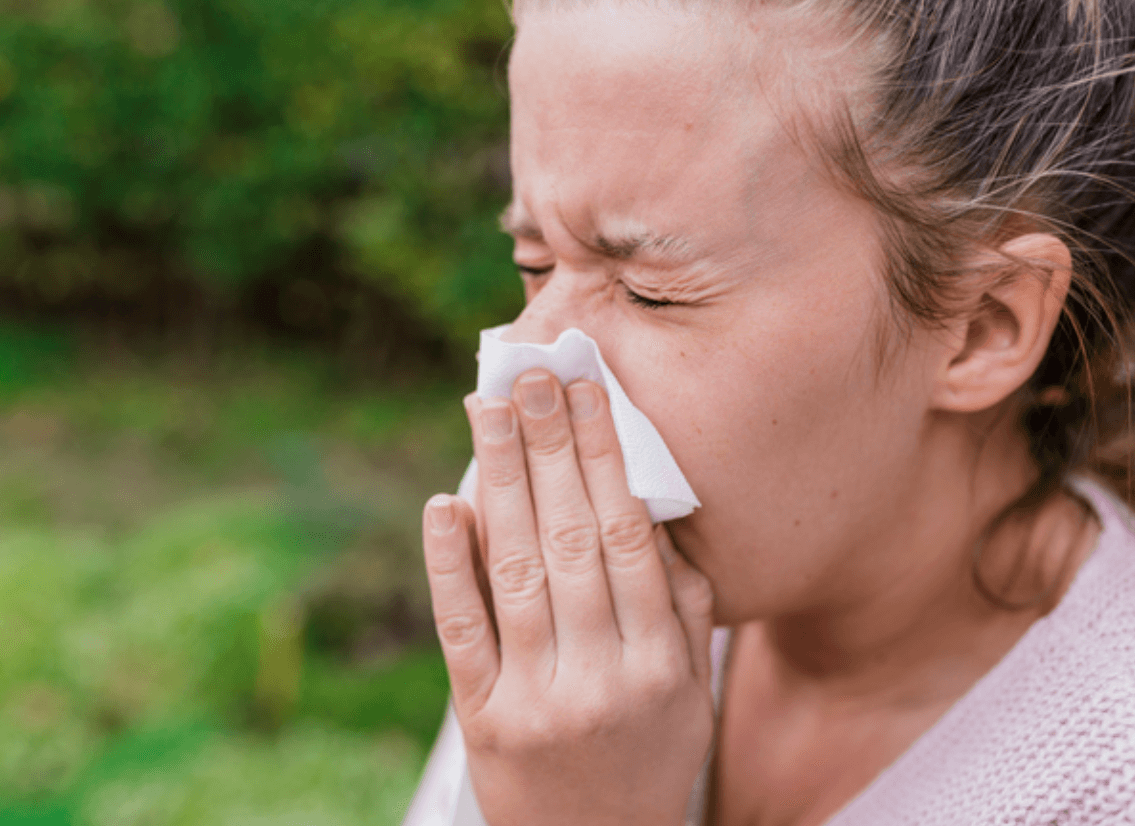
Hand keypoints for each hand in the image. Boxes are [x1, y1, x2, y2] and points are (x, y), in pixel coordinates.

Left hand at [422, 370, 714, 825]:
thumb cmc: (649, 760)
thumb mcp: (691, 696)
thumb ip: (682, 609)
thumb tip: (655, 512)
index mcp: (662, 664)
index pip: (630, 536)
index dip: (606, 457)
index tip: (588, 392)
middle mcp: (601, 676)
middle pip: (571, 539)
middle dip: (549, 447)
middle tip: (529, 375)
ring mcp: (537, 699)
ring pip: (516, 570)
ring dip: (498, 481)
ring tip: (486, 410)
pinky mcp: (482, 720)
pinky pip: (463, 631)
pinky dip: (449, 566)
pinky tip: (443, 505)